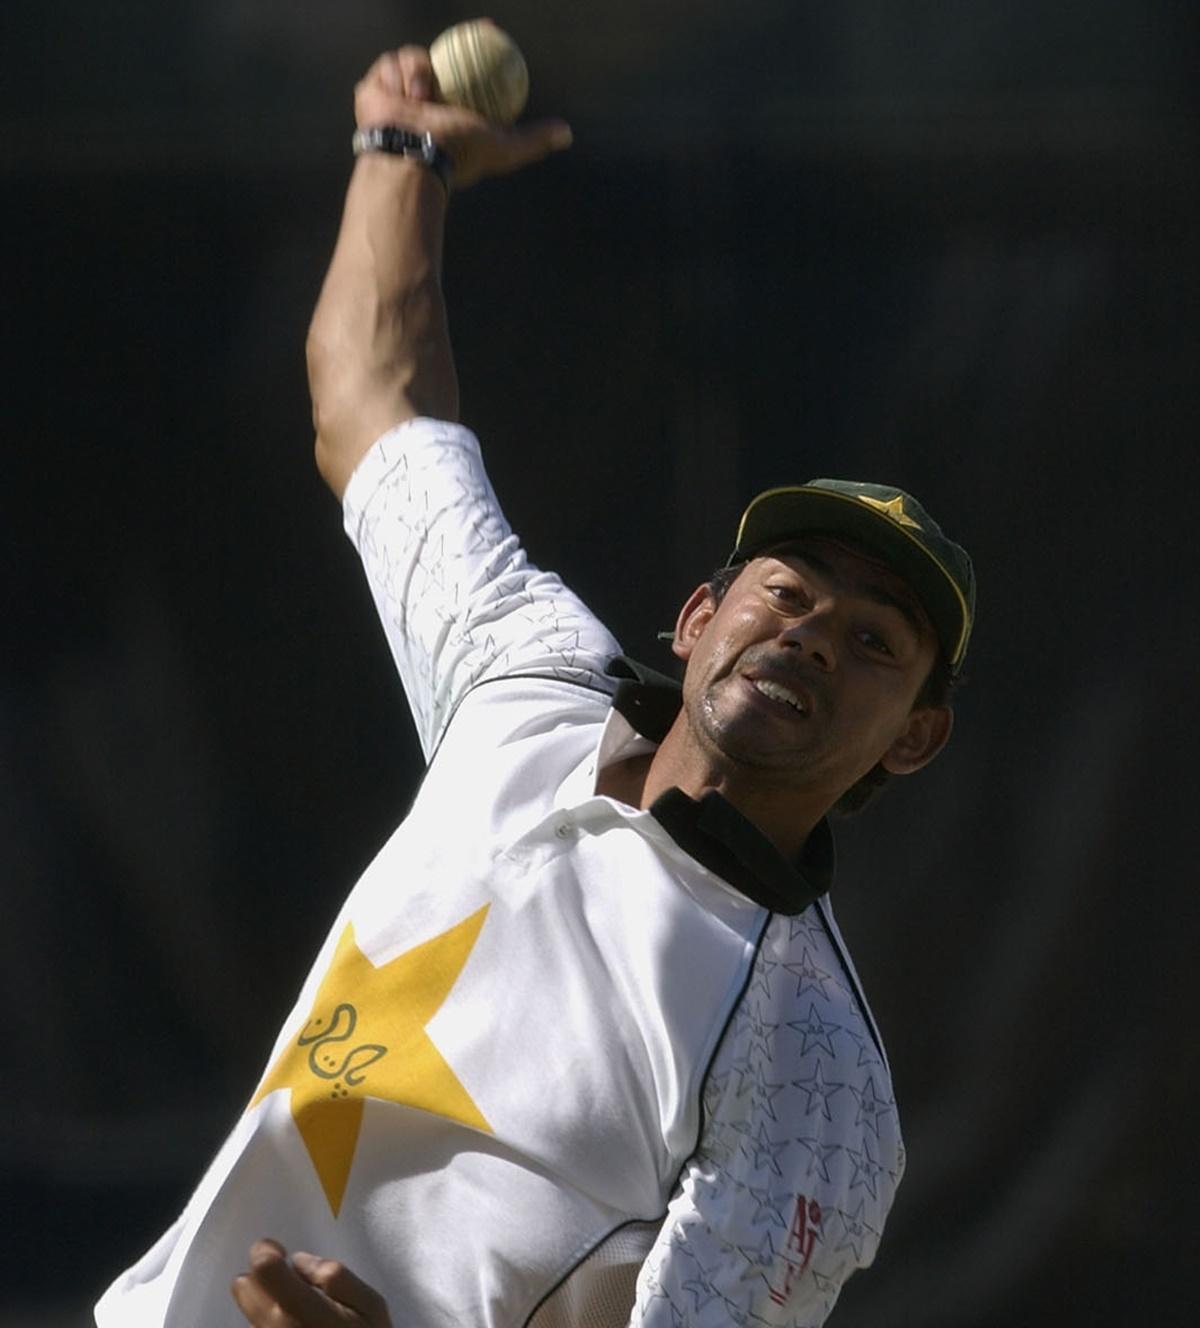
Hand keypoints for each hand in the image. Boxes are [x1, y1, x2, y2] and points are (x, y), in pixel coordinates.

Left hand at [231, 1238, 391, 1326]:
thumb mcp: (371, 1307)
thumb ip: (337, 1276)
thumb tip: (299, 1261)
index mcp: (301, 1310)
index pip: (262, 1267)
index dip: (268, 1250)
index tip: (280, 1251)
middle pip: (242, 1287)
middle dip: (263, 1278)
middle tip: (290, 1285)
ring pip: (247, 1311)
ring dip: (265, 1304)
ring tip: (296, 1314)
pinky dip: (269, 1325)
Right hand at [354, 46, 571, 188]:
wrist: (407, 153)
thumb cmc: (456, 151)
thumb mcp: (503, 145)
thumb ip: (533, 141)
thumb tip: (567, 134)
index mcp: (451, 107)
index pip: (467, 65)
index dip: (478, 44)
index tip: (492, 29)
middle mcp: (424, 98)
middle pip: (436, 56)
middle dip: (441, 58)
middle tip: (455, 50)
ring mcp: (396, 93)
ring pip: (409, 57)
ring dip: (416, 74)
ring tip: (421, 100)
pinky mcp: (371, 91)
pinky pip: (385, 67)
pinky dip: (394, 80)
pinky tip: (401, 97)